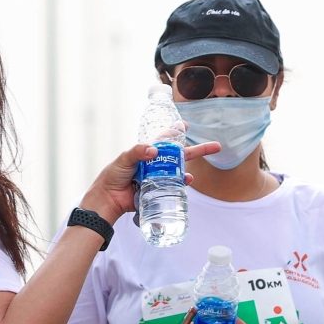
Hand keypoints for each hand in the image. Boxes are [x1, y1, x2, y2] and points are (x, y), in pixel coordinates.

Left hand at [80, 136, 220, 223]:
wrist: (108, 199)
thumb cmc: (113, 176)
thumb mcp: (124, 159)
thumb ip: (137, 152)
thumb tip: (154, 150)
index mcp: (146, 152)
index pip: (164, 139)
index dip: (175, 132)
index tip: (185, 125)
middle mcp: (155, 163)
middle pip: (180, 155)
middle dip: (197, 150)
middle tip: (215, 146)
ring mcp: (158, 177)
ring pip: (179, 171)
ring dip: (189, 171)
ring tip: (193, 174)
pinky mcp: (158, 190)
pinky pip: (173, 186)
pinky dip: (181, 184)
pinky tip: (185, 182)